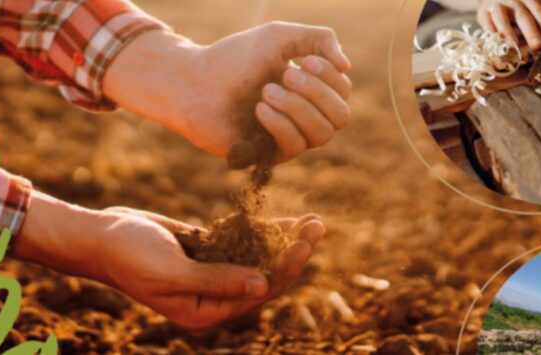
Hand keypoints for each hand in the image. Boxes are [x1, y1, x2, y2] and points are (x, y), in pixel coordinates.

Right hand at [14, 192, 325, 329]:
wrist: (101, 235)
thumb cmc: (130, 256)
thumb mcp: (173, 272)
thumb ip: (218, 280)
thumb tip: (263, 286)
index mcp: (206, 312)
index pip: (258, 292)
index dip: (285, 267)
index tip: (305, 242)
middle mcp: (213, 296)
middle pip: (264, 275)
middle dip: (292, 252)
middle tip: (318, 226)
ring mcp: (211, 272)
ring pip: (258, 257)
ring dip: (283, 240)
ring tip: (313, 221)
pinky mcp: (207, 251)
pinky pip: (242, 242)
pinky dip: (262, 231)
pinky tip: (285, 219)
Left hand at [104, 22, 351, 163]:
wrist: (193, 82)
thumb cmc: (234, 58)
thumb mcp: (280, 37)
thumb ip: (319, 38)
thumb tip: (347, 66)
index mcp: (310, 91)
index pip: (344, 92)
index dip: (330, 77)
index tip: (303, 60)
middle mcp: (304, 117)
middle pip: (341, 116)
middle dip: (318, 93)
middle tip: (288, 75)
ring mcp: (288, 139)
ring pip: (322, 135)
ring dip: (297, 108)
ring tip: (266, 91)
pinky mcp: (269, 156)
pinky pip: (294, 146)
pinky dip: (280, 124)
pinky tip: (258, 109)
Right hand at [477, 0, 540, 50]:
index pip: (539, 10)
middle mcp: (513, 0)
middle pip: (523, 16)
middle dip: (530, 31)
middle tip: (538, 46)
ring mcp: (497, 5)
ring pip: (501, 17)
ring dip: (507, 31)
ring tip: (514, 45)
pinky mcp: (483, 12)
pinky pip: (485, 21)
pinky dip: (489, 30)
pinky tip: (494, 38)